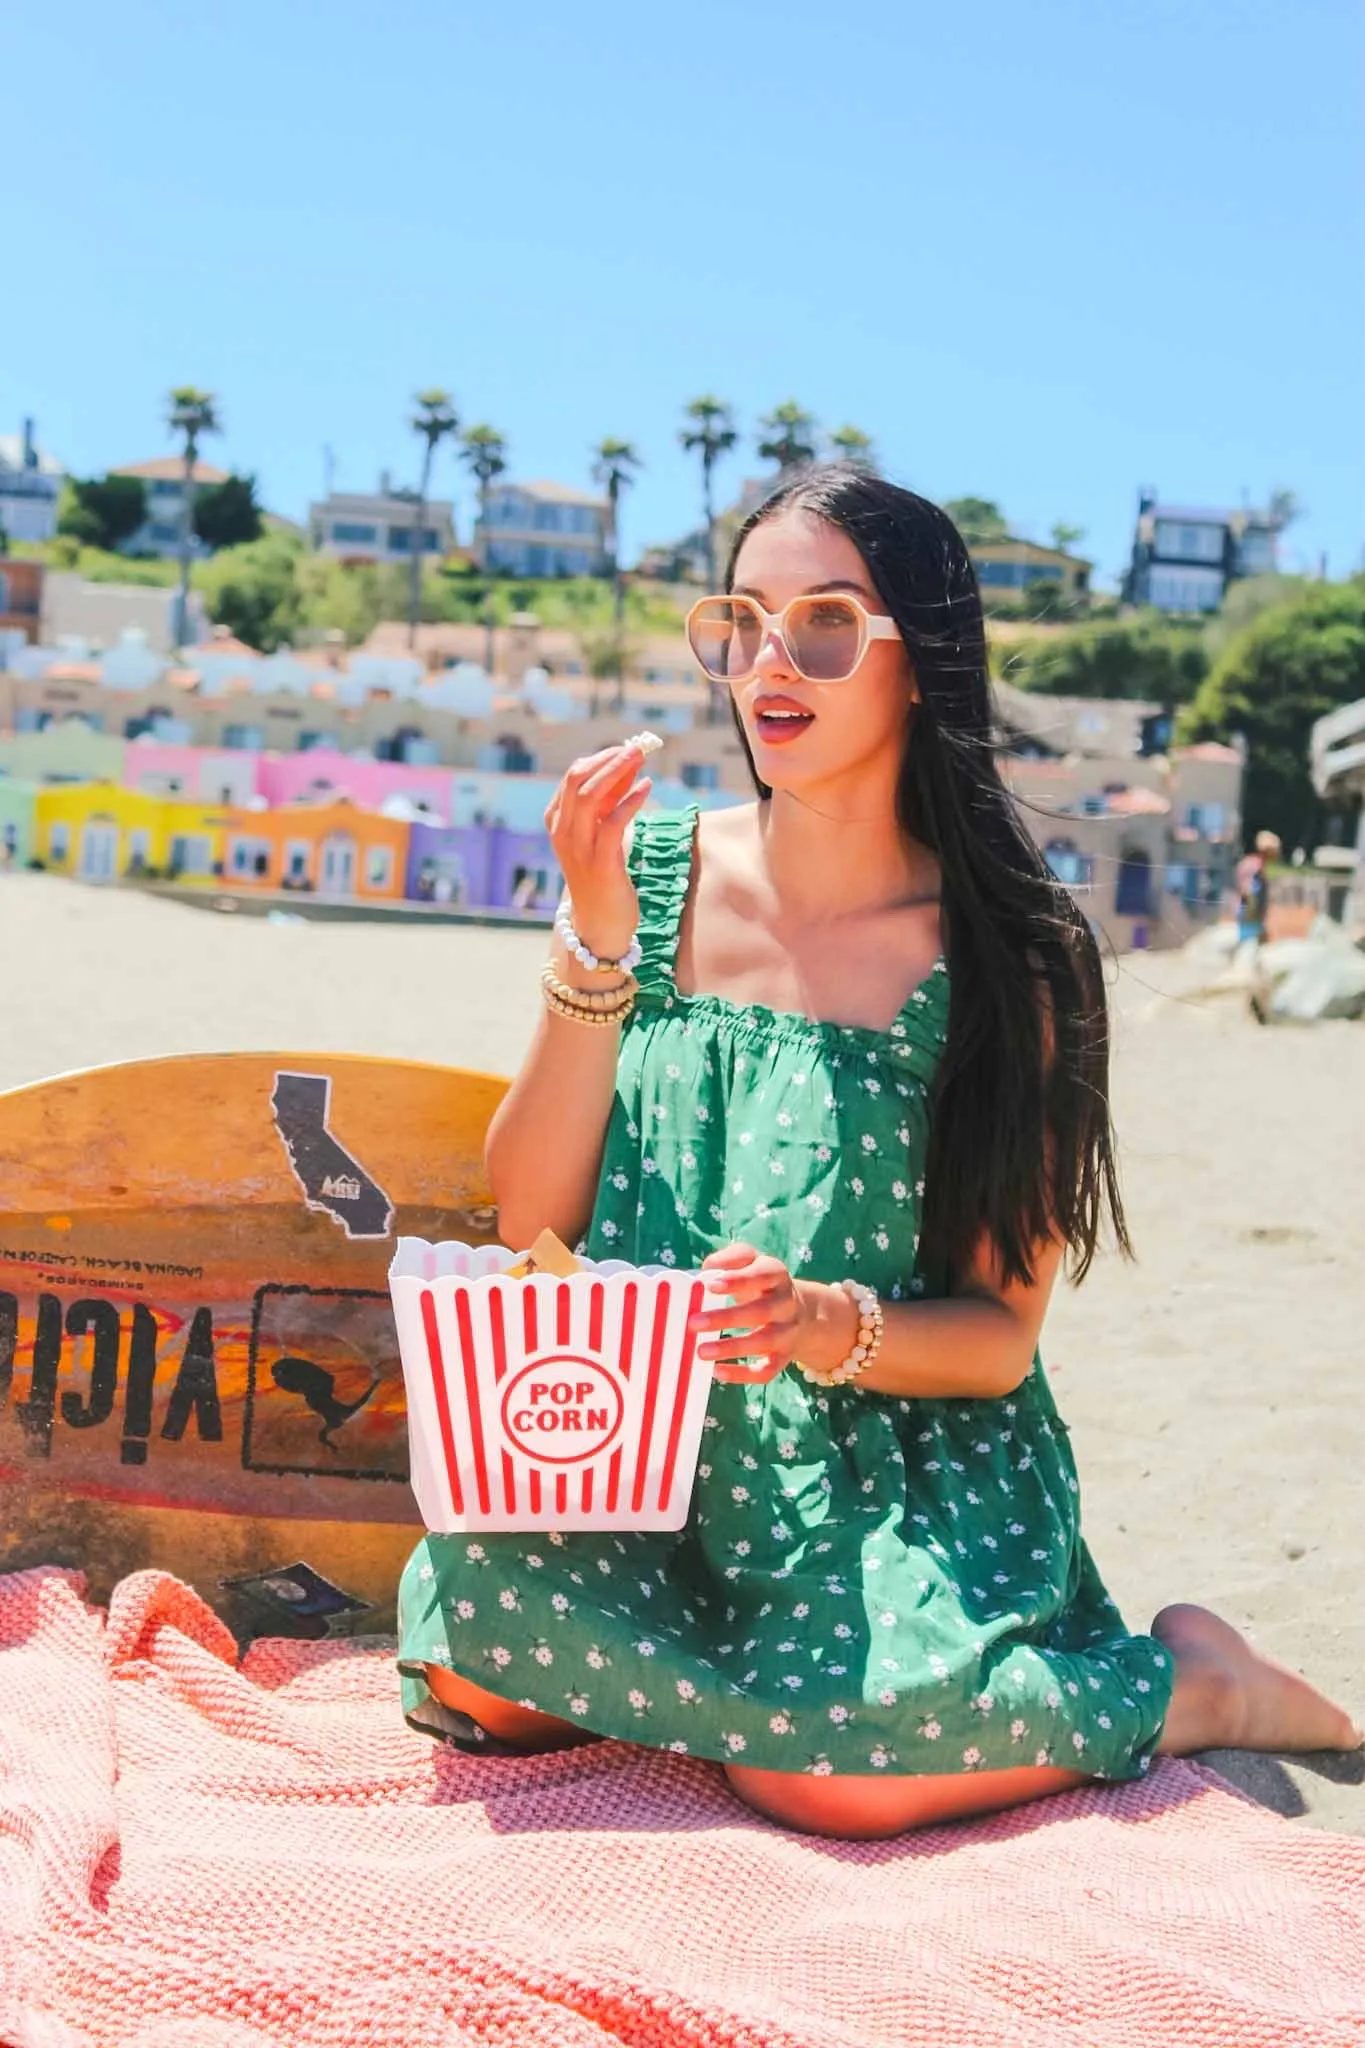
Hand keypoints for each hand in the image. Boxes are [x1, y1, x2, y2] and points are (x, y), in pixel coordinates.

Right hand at [544, 741, 651, 960]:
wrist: (599, 926)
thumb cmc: (603, 878)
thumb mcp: (599, 837)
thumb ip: (607, 807)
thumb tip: (628, 770)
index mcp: (557, 822)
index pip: (572, 777)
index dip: (600, 758)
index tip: (625, 749)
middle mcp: (562, 832)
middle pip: (578, 779)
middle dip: (609, 758)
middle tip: (637, 748)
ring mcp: (578, 848)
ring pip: (590, 796)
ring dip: (618, 771)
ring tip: (641, 759)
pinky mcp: (600, 863)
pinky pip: (612, 823)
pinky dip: (629, 801)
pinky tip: (646, 788)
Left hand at [689, 1243, 857, 1383]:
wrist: (802, 1312)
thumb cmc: (762, 1282)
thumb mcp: (753, 1261)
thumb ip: (731, 1259)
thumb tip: (706, 1269)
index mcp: (776, 1275)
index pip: (762, 1274)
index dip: (738, 1280)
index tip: (711, 1285)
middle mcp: (786, 1304)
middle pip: (760, 1312)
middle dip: (726, 1318)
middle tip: (693, 1323)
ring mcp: (787, 1333)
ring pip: (763, 1342)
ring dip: (731, 1348)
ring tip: (700, 1352)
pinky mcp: (783, 1358)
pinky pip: (766, 1371)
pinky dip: (742, 1374)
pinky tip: (716, 1372)